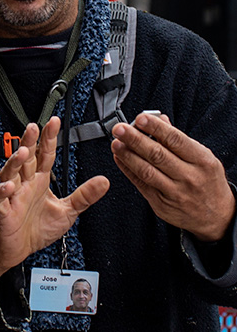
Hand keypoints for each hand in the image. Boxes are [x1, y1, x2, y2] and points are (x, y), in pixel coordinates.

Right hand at [0, 117, 109, 284]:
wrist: (19, 248)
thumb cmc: (38, 227)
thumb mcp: (67, 211)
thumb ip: (84, 195)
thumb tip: (104, 181)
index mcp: (39, 181)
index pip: (44, 155)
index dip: (49, 138)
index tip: (54, 122)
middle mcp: (25, 184)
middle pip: (25, 158)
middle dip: (29, 141)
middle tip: (34, 127)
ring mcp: (13, 196)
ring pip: (10, 173)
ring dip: (15, 162)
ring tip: (23, 153)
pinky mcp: (4, 211)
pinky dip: (2, 191)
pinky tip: (9, 185)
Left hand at [111, 112, 235, 241]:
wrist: (217, 216)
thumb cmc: (207, 181)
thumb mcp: (202, 157)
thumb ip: (178, 138)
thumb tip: (159, 119)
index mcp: (202, 161)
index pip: (176, 140)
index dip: (156, 128)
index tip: (140, 118)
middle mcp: (190, 177)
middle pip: (157, 155)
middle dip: (135, 139)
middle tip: (120, 129)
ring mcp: (175, 192)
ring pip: (147, 171)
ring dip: (127, 155)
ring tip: (116, 143)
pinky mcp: (161, 204)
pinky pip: (140, 184)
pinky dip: (127, 170)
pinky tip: (119, 158)